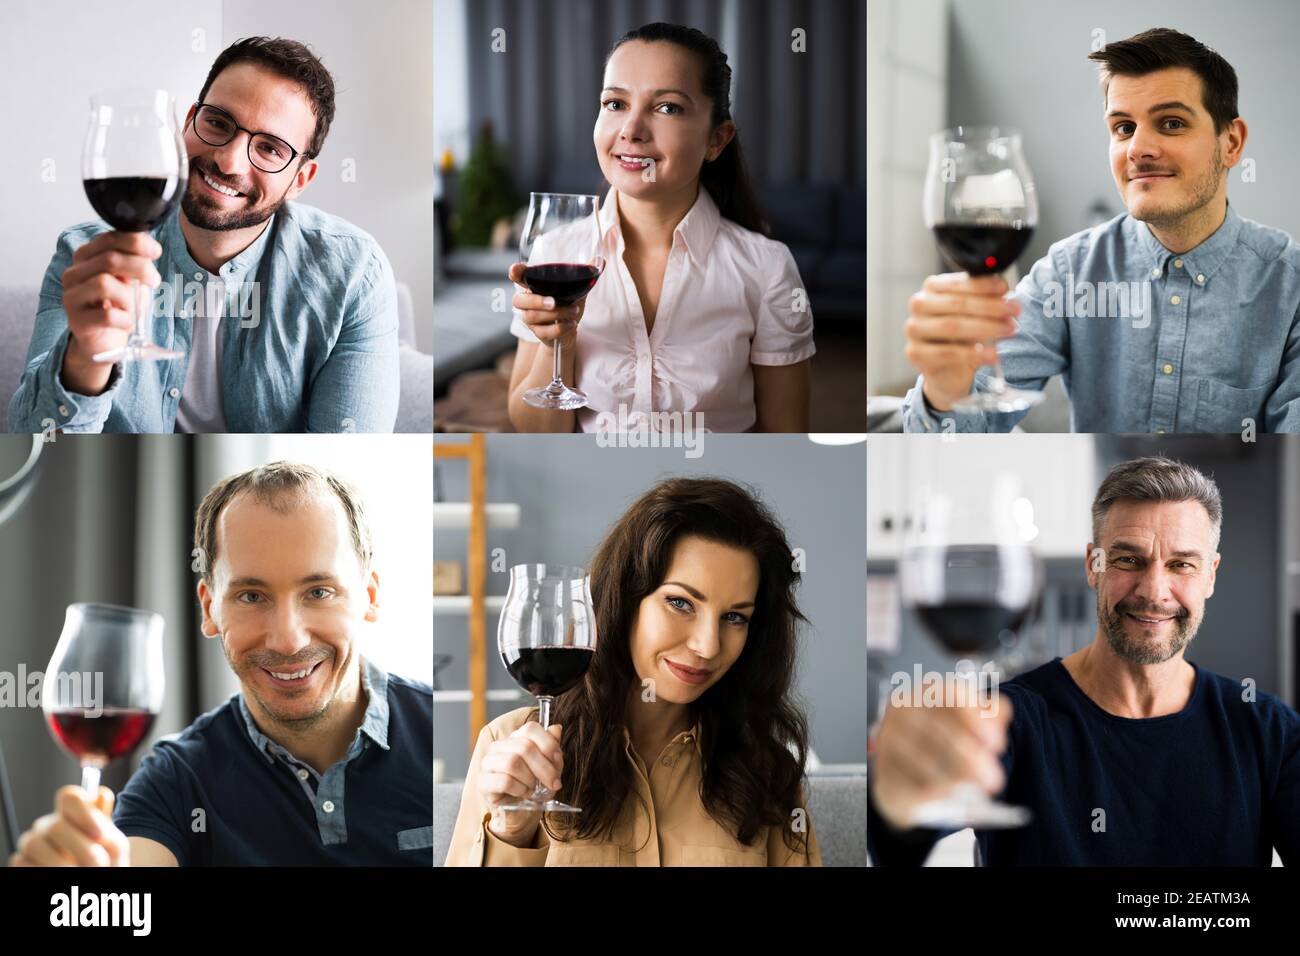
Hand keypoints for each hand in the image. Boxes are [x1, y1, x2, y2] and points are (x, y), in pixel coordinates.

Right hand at [9, 785, 130, 866]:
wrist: (98, 880)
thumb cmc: (105, 862)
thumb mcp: (113, 844)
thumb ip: (106, 824)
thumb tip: (100, 794)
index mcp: (74, 814)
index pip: (69, 797)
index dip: (84, 814)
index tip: (100, 837)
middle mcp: (50, 824)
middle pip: (55, 825)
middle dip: (80, 849)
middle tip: (97, 864)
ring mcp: (33, 842)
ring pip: (34, 843)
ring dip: (60, 863)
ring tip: (79, 872)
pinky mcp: (22, 861)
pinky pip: (22, 862)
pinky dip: (45, 870)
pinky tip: (61, 874)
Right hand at [60, 231, 162, 393]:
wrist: (104, 341)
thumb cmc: (119, 307)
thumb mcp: (131, 281)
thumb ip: (137, 264)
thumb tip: (150, 249)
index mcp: (86, 258)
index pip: (108, 239)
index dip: (135, 242)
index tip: (155, 252)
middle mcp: (74, 274)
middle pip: (108, 259)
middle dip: (139, 267)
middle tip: (154, 281)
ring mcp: (71, 296)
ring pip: (105, 284)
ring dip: (130, 297)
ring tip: (134, 308)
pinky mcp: (77, 321)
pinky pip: (108, 315)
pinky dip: (126, 319)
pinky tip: (127, 323)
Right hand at [477, 721, 563, 846]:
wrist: (520, 812)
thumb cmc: (534, 785)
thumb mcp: (549, 767)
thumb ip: (552, 749)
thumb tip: (556, 729)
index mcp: (515, 738)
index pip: (530, 728)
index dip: (548, 744)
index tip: (558, 760)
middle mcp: (498, 746)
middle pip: (524, 747)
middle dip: (544, 767)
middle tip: (554, 782)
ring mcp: (488, 763)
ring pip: (512, 762)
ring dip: (530, 779)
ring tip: (534, 788)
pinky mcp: (483, 782)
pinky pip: (504, 781)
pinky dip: (520, 789)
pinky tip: (523, 793)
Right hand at [509, 263, 584, 350]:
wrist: (570, 330)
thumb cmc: (568, 305)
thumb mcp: (577, 289)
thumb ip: (585, 275)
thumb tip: (600, 260)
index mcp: (534, 286)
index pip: (518, 277)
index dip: (515, 273)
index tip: (515, 269)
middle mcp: (527, 303)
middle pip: (518, 300)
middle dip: (536, 301)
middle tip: (553, 302)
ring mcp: (530, 319)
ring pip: (533, 317)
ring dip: (555, 314)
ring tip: (574, 311)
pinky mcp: (538, 333)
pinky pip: (544, 332)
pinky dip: (560, 328)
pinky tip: (572, 324)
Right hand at [869, 695, 1012, 830]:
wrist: (906, 774)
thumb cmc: (939, 743)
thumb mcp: (967, 725)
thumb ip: (989, 714)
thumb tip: (999, 710)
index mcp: (925, 693)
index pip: (950, 693)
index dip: (977, 717)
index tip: (996, 743)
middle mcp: (901, 710)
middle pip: (937, 727)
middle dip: (971, 755)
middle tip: (994, 777)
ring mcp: (887, 740)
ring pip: (922, 756)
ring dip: (955, 776)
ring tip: (977, 789)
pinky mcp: (883, 772)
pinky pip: (909, 781)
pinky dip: (935, 790)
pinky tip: (952, 794)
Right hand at [905, 273, 1020, 410]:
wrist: (948, 371)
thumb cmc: (963, 336)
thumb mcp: (976, 314)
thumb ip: (985, 299)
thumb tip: (1004, 291)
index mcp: (932, 287)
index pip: (958, 282)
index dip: (983, 285)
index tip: (1005, 289)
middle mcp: (919, 305)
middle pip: (957, 303)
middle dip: (990, 307)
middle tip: (1014, 312)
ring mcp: (914, 329)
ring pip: (952, 326)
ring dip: (986, 327)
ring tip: (1008, 330)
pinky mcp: (915, 353)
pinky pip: (947, 353)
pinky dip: (973, 354)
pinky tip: (992, 355)